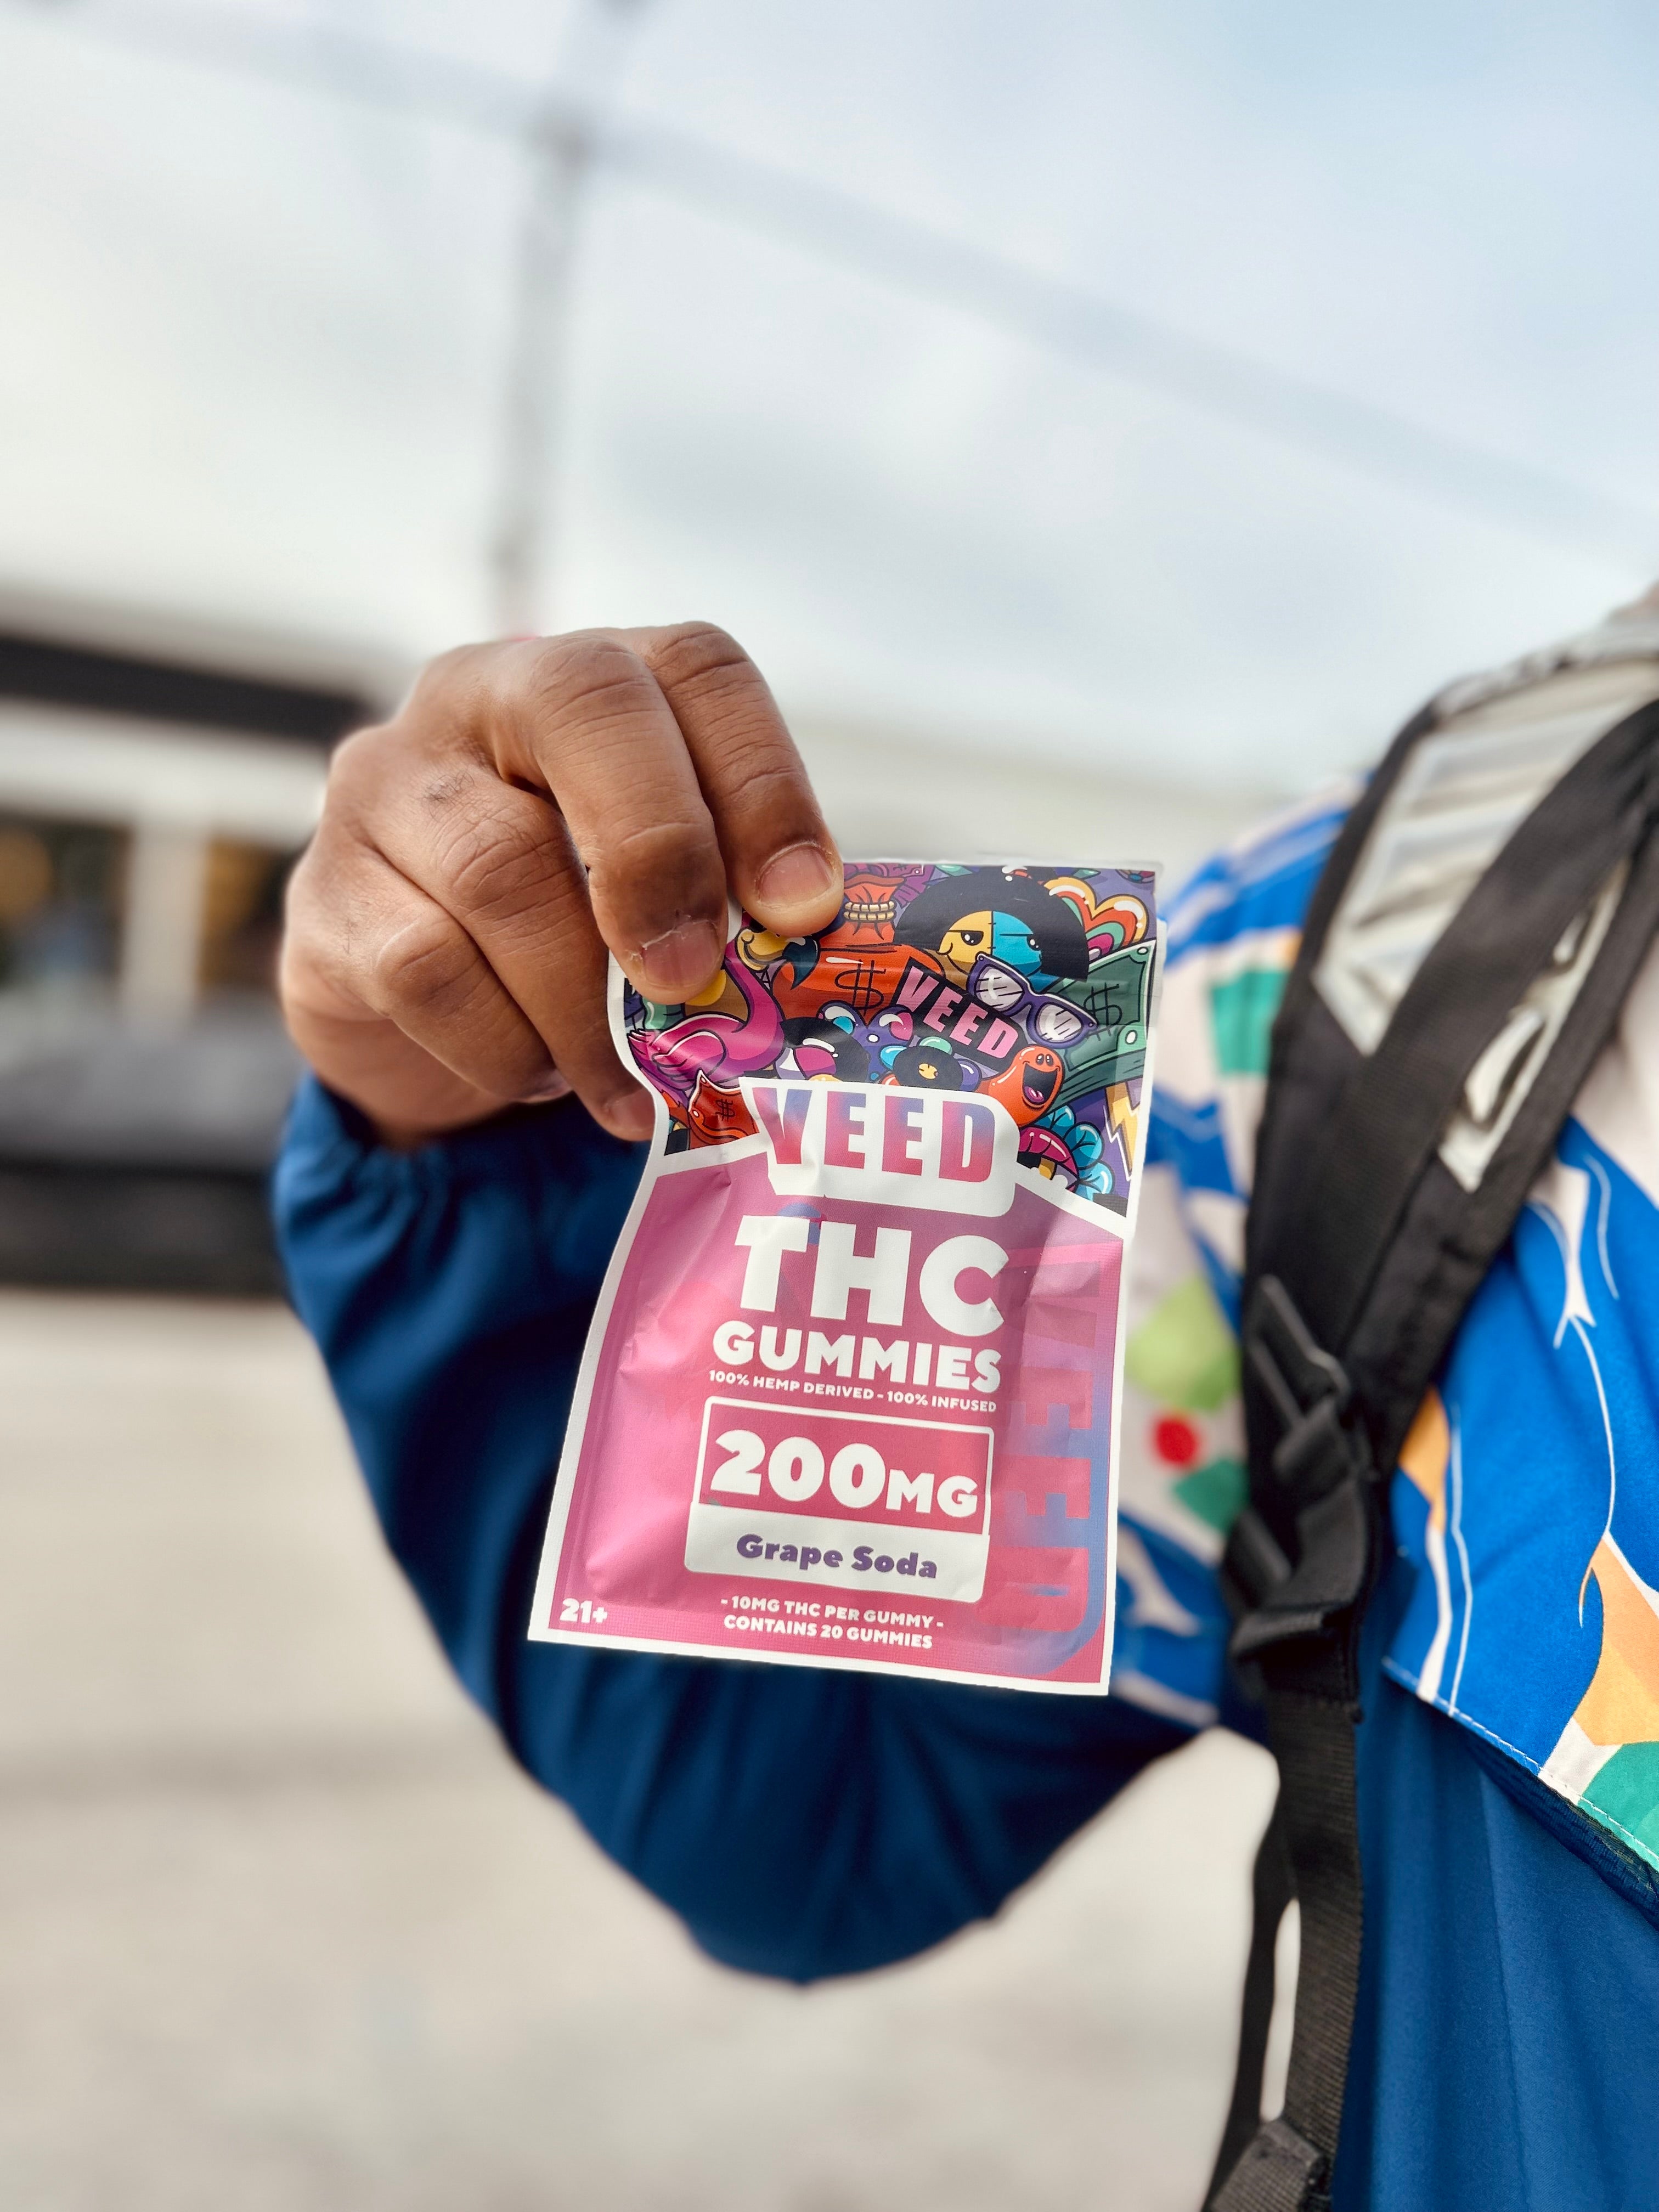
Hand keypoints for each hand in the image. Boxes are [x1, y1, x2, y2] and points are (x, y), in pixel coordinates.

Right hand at [280, 625, 842, 1144]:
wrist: (420, 1012)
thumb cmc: (576, 935)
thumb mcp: (664, 895)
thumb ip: (732, 902)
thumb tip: (810, 956)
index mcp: (598, 680)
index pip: (696, 667)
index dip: (764, 782)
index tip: (802, 911)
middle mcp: (483, 693)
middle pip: (582, 708)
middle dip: (661, 852)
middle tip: (696, 981)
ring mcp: (388, 783)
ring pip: (500, 868)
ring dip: (587, 1002)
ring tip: (634, 1087)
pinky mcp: (326, 894)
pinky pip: (426, 971)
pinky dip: (506, 1047)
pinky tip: (541, 1077)